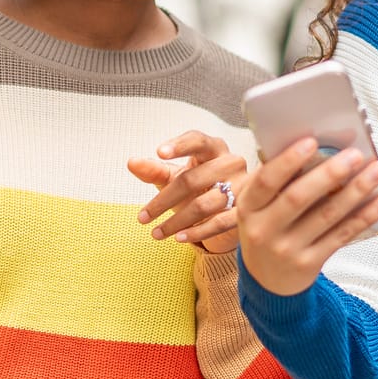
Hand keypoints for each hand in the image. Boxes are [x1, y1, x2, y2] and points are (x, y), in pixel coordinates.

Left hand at [129, 131, 248, 253]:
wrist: (225, 210)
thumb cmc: (198, 187)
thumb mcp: (174, 176)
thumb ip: (154, 169)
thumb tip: (131, 162)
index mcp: (214, 148)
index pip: (198, 140)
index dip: (179, 145)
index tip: (159, 152)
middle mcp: (232, 163)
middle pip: (193, 179)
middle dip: (164, 200)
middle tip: (142, 217)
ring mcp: (242, 187)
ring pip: (205, 204)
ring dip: (176, 221)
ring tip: (156, 233)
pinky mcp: (245, 210)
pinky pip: (220, 223)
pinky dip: (197, 232)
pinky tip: (178, 238)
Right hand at [236, 138, 377, 295]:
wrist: (267, 282)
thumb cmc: (267, 230)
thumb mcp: (258, 208)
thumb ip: (275, 182)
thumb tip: (313, 147)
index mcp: (249, 208)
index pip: (265, 182)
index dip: (287, 161)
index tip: (311, 141)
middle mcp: (264, 230)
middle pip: (298, 198)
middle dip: (329, 174)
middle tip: (355, 155)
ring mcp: (287, 249)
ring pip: (326, 216)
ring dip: (355, 192)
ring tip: (377, 171)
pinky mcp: (309, 264)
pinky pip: (340, 236)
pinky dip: (363, 218)